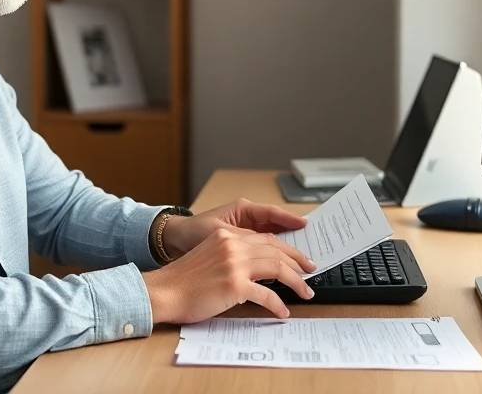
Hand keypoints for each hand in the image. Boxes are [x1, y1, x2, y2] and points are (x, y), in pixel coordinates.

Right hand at [141, 227, 316, 324]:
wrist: (164, 292)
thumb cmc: (183, 281)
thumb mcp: (209, 256)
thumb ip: (232, 256)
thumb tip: (258, 270)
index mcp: (227, 236)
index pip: (265, 238)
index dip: (286, 248)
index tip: (298, 258)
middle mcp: (232, 246)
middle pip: (276, 250)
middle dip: (297, 262)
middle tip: (310, 271)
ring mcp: (234, 264)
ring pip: (277, 269)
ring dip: (295, 282)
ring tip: (305, 293)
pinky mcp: (234, 285)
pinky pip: (266, 295)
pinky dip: (278, 304)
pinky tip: (282, 312)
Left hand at [162, 198, 308, 258]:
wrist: (173, 242)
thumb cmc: (191, 232)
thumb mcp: (219, 234)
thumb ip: (243, 239)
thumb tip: (267, 247)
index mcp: (242, 209)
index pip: (272, 213)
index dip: (290, 220)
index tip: (305, 225)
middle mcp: (246, 220)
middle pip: (276, 230)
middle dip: (293, 243)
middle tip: (309, 257)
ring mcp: (244, 234)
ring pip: (271, 242)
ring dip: (285, 254)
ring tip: (301, 265)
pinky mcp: (240, 248)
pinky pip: (261, 253)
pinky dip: (272, 261)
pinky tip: (281, 272)